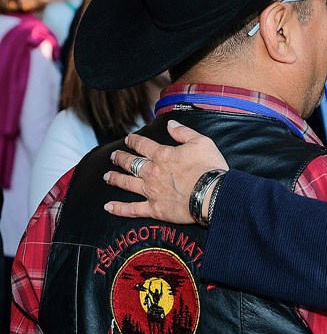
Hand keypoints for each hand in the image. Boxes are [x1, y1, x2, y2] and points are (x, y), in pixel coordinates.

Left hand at [103, 120, 227, 222]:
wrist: (213, 194)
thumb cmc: (209, 168)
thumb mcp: (201, 142)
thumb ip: (183, 132)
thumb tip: (170, 124)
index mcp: (162, 155)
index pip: (143, 145)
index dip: (134, 141)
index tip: (128, 139)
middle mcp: (152, 172)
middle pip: (131, 163)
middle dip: (120, 159)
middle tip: (113, 156)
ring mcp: (151, 191)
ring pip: (127, 184)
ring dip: (115, 179)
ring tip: (107, 176)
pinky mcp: (154, 209)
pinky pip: (132, 209)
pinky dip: (119, 208)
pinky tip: (108, 207)